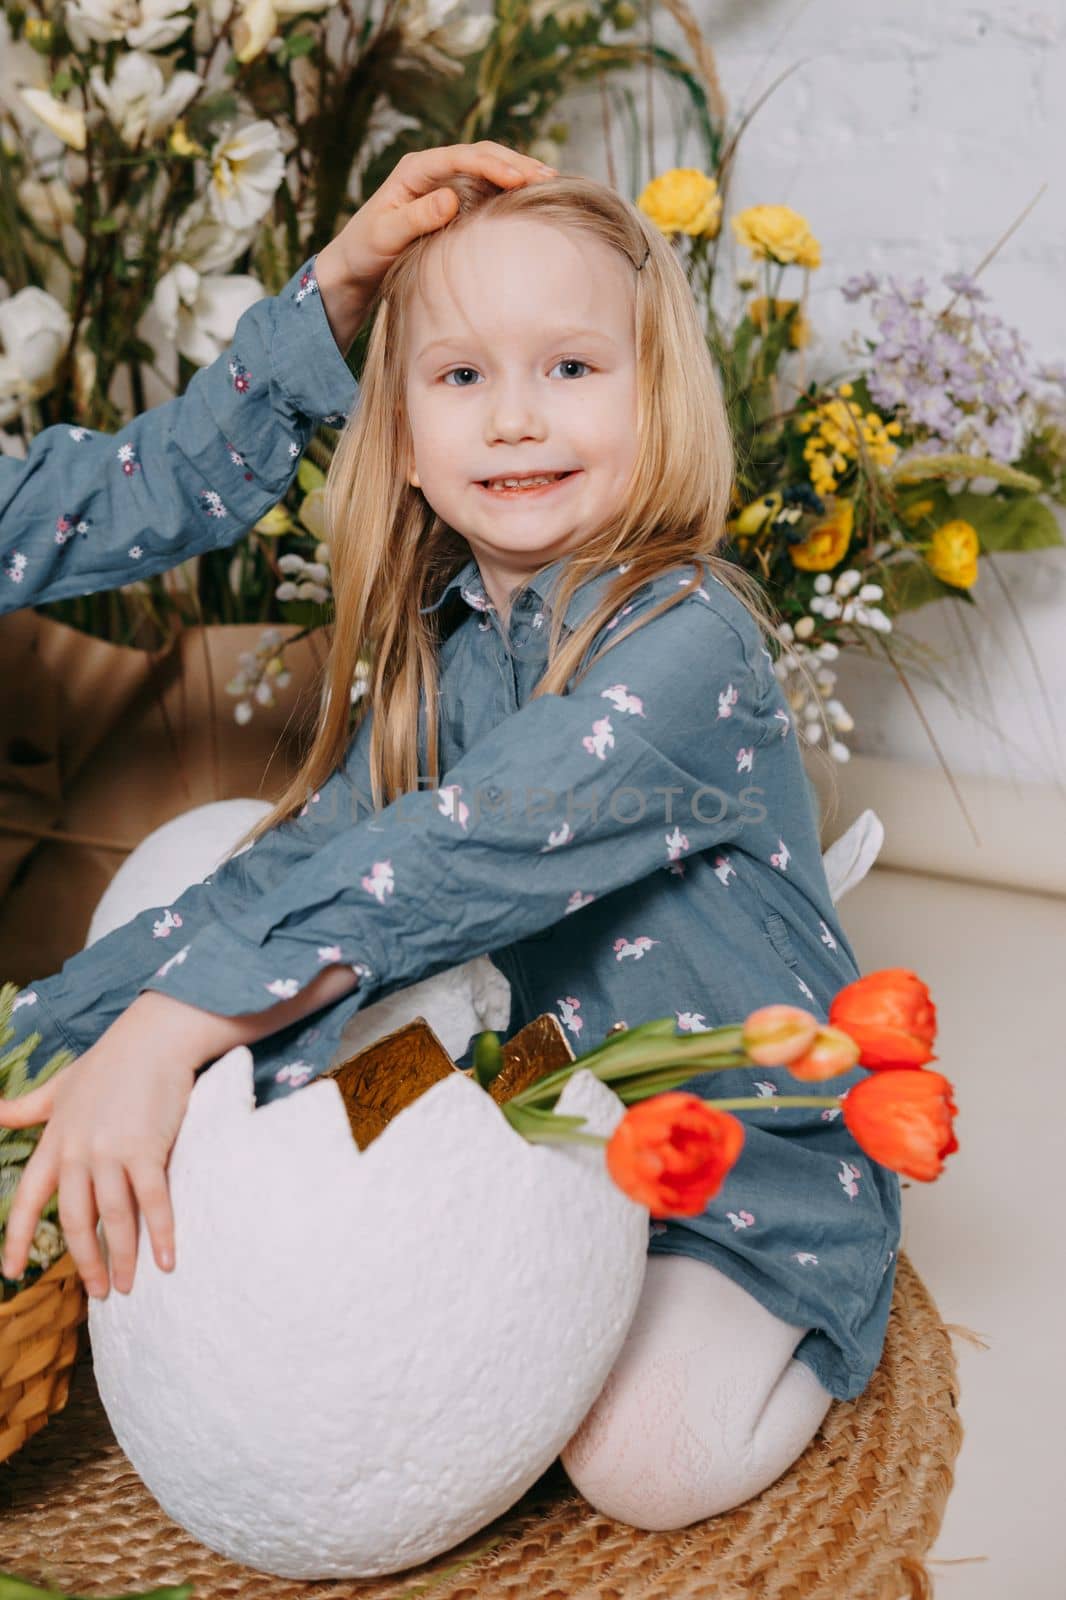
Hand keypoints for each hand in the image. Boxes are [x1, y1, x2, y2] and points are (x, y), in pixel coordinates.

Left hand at [0, 1003, 198, 1299]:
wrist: (153, 1038)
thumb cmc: (110, 1062)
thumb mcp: (60, 1086)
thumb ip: (26, 1108)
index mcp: (55, 1142)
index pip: (27, 1199)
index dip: (16, 1238)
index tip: (10, 1272)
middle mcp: (78, 1152)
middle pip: (74, 1220)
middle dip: (85, 1261)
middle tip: (97, 1292)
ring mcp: (111, 1152)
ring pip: (113, 1218)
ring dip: (122, 1257)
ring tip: (127, 1286)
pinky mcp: (147, 1148)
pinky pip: (152, 1201)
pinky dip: (161, 1233)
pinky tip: (167, 1260)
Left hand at [315, 140, 558, 352]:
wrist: (355, 267)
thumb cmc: (366, 251)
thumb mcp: (386, 237)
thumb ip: (416, 218)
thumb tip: (451, 199)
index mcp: (415, 170)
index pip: (461, 157)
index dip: (493, 165)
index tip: (519, 179)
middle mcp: (433, 170)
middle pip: (482, 155)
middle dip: (516, 162)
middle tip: (549, 176)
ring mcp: (446, 185)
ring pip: (489, 169)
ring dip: (519, 173)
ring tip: (552, 182)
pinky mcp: (455, 204)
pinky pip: (488, 190)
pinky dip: (511, 192)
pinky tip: (533, 200)